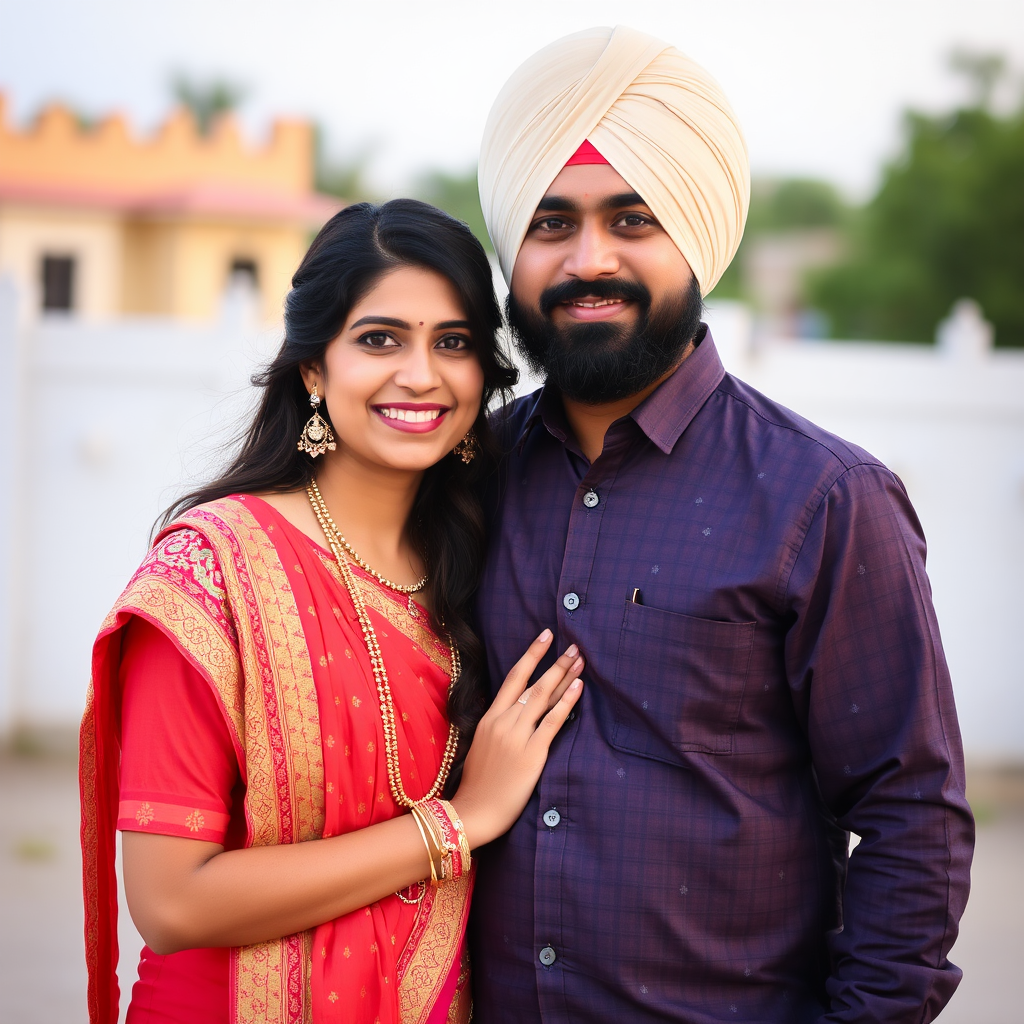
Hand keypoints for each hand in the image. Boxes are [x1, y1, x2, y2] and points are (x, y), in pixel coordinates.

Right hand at [451, 630, 583, 847]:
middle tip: (574, 645)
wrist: (474, 811)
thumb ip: (497, 727)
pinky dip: (566, 703)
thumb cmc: (478, 784)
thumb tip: (514, 713)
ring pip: (543, 697)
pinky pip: (552, 722)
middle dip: (554, 661)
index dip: (531, 655)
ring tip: (580, 660)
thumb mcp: (481, 746)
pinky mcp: (531, 753)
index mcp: (489, 718)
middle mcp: (503, 721)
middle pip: (532, 683)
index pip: (513, 678)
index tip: (545, 636)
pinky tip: (578, 688)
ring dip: (564, 676)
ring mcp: (517, 736)